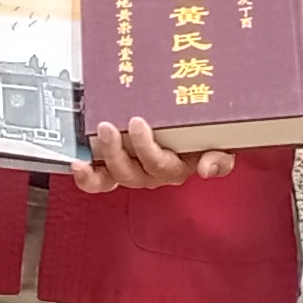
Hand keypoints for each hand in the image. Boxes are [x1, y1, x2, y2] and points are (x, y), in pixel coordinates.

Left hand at [75, 115, 230, 192]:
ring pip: (115, 177)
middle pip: (133, 174)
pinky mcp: (115, 166)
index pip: (162, 166)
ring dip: (103, 159)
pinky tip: (78, 165)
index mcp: (177, 167)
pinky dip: (89, 177)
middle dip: (118, 151)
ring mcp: (133, 171)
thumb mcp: (224, 142)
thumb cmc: (207, 133)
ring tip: (96, 136)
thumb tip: (207, 168)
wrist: (198, 125)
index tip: (137, 123)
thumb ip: (221, 155)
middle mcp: (152, 173)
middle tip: (108, 126)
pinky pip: (101, 180)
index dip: (147, 150)